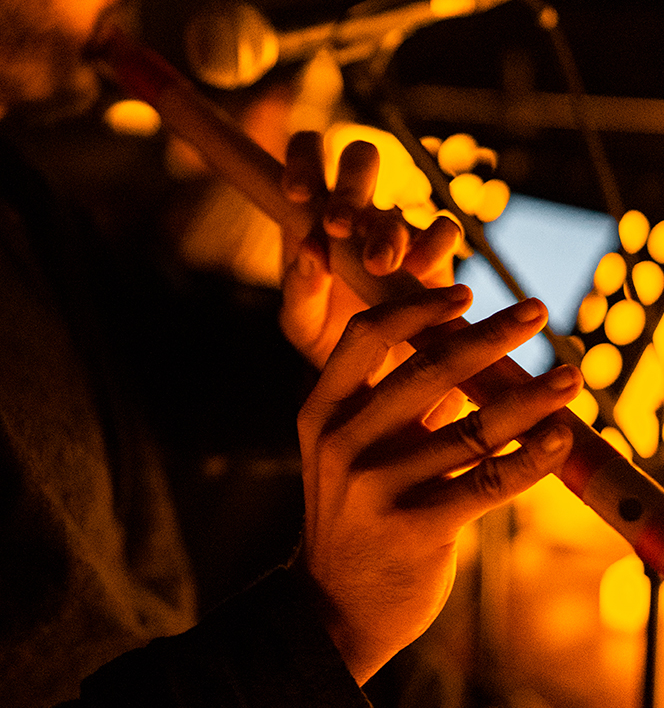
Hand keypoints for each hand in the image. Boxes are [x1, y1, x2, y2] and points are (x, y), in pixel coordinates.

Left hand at [279, 131, 459, 369]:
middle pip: (360, 158)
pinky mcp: (435, 252)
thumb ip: (299, 287)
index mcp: (313, 210)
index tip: (299, 194)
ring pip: (402, 194)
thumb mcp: (300, 319)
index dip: (305, 159)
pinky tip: (417, 269)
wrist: (369, 371)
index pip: (309, 152)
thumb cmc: (323, 333)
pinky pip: (443, 230)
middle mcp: (358, 206)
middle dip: (350, 185)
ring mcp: (398, 225)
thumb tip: (311, 248)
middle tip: (338, 227)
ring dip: (387, 230)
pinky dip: (434, 244)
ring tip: (377, 266)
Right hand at [294, 287, 582, 684]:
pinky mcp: (416, 528)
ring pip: (471, 427)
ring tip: (571, 375)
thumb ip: (395, 399)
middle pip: (426, 370)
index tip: (466, 291)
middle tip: (536, 311)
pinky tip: (560, 436)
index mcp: (322, 410)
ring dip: (531, 397)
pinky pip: (488, 482)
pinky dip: (532, 456)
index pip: (366, 336)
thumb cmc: (354, 510)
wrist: (336, 601)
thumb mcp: (352, 448)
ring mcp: (376, 487)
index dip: (419, 308)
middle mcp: (343, 442)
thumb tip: (462, 348)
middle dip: (490, 335)